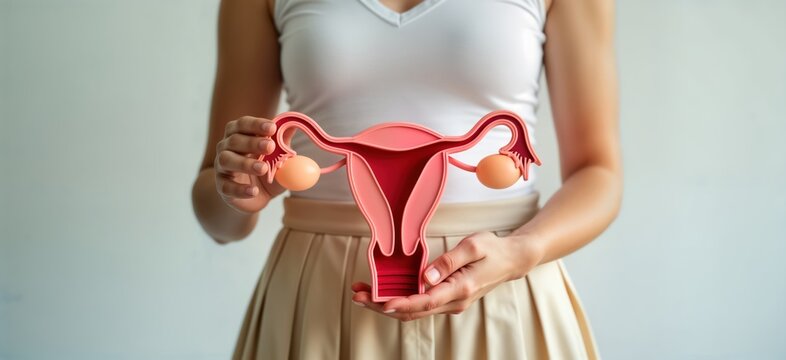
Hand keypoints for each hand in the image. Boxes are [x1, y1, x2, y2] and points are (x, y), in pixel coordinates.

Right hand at [213, 115, 292, 212]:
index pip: (243, 124)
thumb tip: (294, 125)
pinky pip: (226, 187)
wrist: (257, 196)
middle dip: (252, 143)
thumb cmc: (266, 169)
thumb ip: (283, 141)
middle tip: (270, 147)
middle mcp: (226, 148)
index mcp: (239, 135)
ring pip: (226, 160)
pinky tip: (253, 191)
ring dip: (245, 164)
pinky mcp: (222, 187)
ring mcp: (222, 168)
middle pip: (234, 140)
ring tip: (263, 169)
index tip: (272, 128)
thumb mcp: (278, 156)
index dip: (256, 124)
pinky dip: (240, 189)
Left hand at [351, 231, 544, 320]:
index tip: (381, 301)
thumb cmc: (493, 249)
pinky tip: (384, 293)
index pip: (425, 301)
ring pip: (414, 311)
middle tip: (358, 296)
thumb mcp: (473, 246)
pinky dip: (400, 301)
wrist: (511, 259)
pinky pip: (420, 305)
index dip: (401, 303)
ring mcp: (450, 303)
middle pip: (413, 311)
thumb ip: (448, 261)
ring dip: (387, 305)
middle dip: (383, 306)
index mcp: (460, 289)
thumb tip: (426, 277)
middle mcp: (454, 301)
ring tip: (363, 294)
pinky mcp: (447, 299)